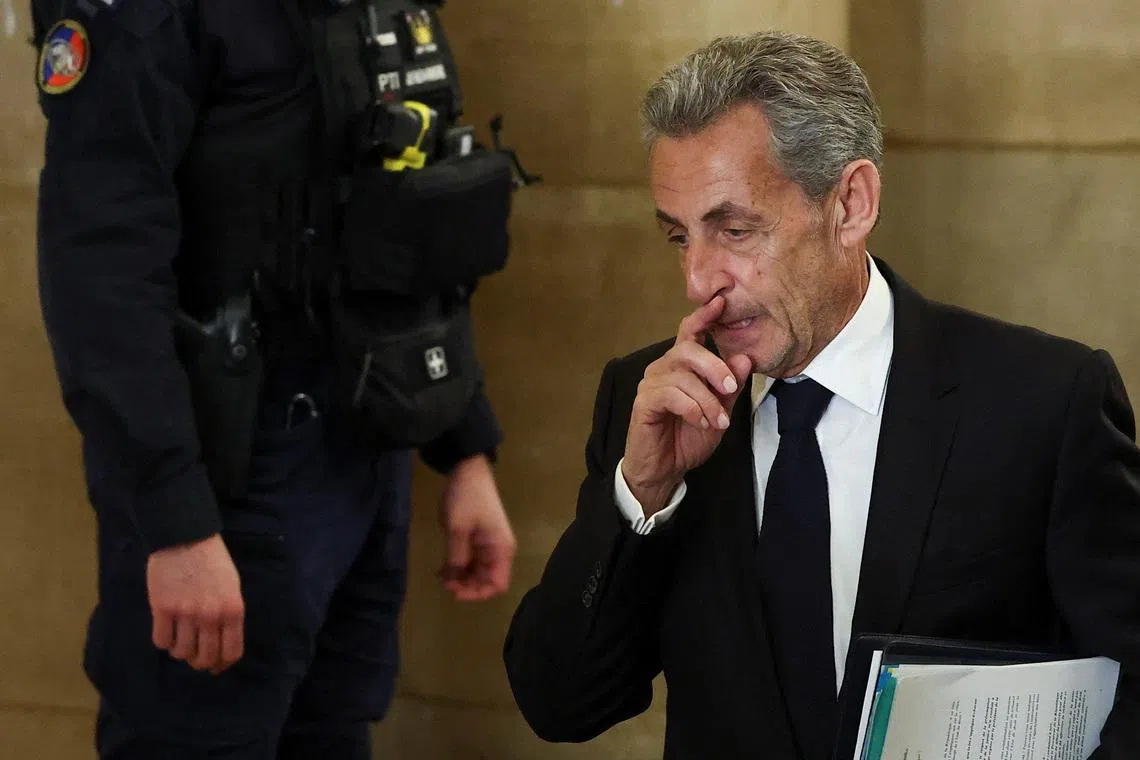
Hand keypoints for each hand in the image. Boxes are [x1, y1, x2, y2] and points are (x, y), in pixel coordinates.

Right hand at [147, 533, 244, 674]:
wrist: (185, 537)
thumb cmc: (212, 561)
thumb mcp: (232, 587)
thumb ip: (228, 615)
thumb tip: (222, 643)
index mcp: (233, 610)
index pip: (231, 652)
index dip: (222, 664)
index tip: (216, 667)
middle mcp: (211, 616)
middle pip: (205, 657)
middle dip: (200, 662)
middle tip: (195, 656)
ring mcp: (186, 613)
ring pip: (182, 653)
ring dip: (180, 651)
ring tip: (180, 639)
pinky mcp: (162, 609)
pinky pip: (161, 641)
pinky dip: (164, 641)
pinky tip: (167, 631)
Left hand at [438, 454, 516, 600]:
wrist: (468, 470)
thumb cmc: (466, 498)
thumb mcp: (457, 529)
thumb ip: (456, 557)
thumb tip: (453, 580)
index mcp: (500, 549)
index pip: (497, 584)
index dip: (478, 593)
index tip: (455, 591)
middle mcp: (498, 551)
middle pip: (486, 581)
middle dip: (466, 586)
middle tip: (444, 582)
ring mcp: (488, 546)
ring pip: (477, 573)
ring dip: (461, 578)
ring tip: (441, 576)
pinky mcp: (478, 540)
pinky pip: (471, 562)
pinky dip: (459, 568)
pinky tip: (443, 569)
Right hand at [622, 295, 751, 514]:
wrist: (665, 470)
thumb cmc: (688, 438)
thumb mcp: (720, 411)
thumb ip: (730, 387)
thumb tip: (746, 358)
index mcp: (682, 366)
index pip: (690, 332)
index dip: (704, 316)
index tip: (721, 302)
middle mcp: (663, 368)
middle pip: (688, 348)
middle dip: (715, 366)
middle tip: (731, 389)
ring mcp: (651, 384)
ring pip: (683, 376)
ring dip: (707, 399)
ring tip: (718, 421)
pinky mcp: (643, 402)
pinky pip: (671, 395)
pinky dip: (692, 408)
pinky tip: (700, 421)